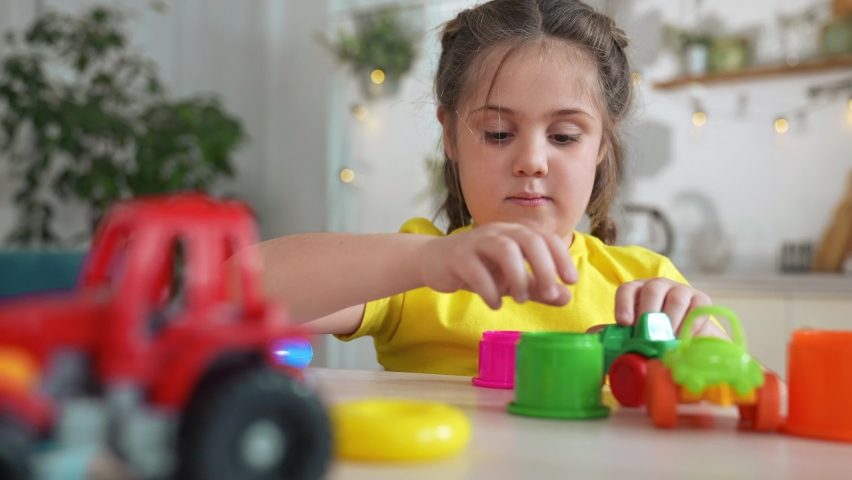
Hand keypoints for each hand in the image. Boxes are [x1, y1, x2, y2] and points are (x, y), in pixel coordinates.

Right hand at [418, 222, 577, 308]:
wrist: (436, 262)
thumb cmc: (480, 269)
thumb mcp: (512, 280)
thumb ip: (538, 288)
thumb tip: (566, 297)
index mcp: (516, 233)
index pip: (545, 238)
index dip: (561, 257)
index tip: (571, 281)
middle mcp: (499, 232)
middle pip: (528, 240)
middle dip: (543, 267)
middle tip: (548, 294)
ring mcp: (477, 242)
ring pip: (504, 250)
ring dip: (518, 277)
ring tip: (521, 299)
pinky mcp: (458, 256)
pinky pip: (476, 270)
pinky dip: (490, 290)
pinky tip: (495, 304)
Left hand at [613, 277, 725, 336]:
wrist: (686, 334)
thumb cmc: (654, 332)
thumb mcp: (634, 331)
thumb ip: (616, 333)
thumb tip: (593, 336)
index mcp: (637, 291)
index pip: (627, 289)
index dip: (623, 304)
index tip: (624, 323)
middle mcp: (658, 286)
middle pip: (652, 291)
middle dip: (648, 315)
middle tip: (647, 337)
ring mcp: (681, 290)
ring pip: (675, 299)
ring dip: (669, 322)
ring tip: (665, 342)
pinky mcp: (701, 300)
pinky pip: (696, 309)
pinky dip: (689, 325)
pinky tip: (682, 339)